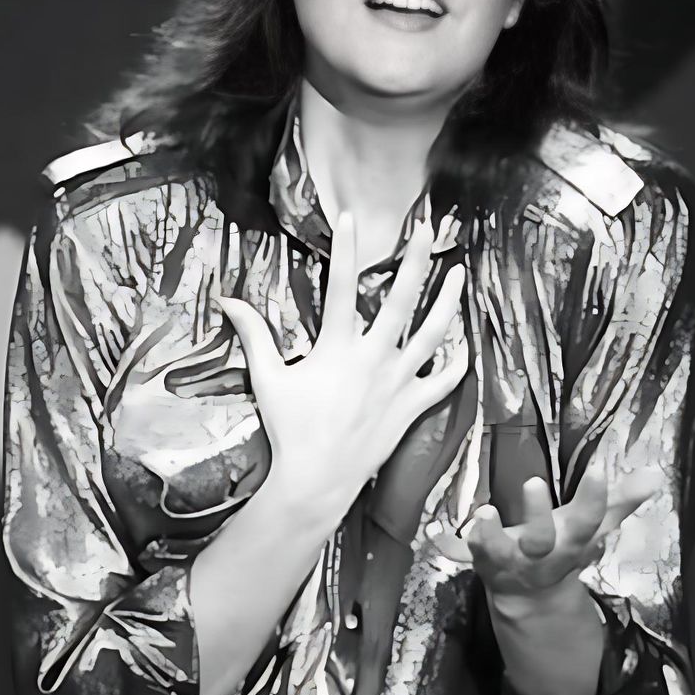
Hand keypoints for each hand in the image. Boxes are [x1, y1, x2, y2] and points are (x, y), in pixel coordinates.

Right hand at [215, 211, 468, 509]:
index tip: (351, 216)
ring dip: (448, 301)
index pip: (340, 285)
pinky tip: (465, 347)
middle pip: (402, 299)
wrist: (317, 478)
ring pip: (434, 333)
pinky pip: (444, 381)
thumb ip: (254, 336)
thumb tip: (229, 301)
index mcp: (338, 346)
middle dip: (417, 260)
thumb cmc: (291, 429)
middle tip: (429, 229)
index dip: (345, 247)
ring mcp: (399, 381)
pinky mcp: (412, 406)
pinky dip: (456, 363)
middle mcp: (374, 357)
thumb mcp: (267, 379)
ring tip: (459, 274)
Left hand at [459, 456, 660, 600]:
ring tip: (482, 514)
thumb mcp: (591, 528)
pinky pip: (463, 556)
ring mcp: (507, 561)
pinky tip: (435, 533)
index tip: (599, 469)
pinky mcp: (480, 561)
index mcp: (570, 542)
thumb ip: (620, 502)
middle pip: (542, 539)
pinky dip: (449, 546)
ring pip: (497, 551)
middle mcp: (539, 554)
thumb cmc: (561, 550)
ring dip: (489, 535)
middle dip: (538, 515)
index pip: (588, 519)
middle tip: (533, 482)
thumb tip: (656, 475)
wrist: (531, 598)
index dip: (594, 498)